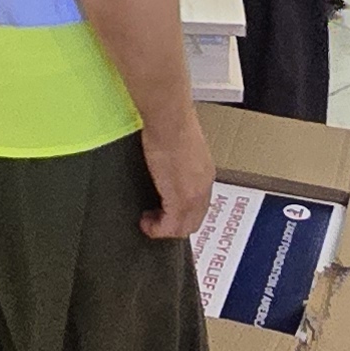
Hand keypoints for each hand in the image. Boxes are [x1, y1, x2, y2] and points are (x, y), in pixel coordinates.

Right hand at [140, 108, 213, 240]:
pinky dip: (156, 229)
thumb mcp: (180, 146)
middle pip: (193, 222)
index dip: (182, 214)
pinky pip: (169, 226)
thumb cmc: (171, 124)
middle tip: (154, 220)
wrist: (170, 120)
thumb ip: (178, 161)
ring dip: (164, 229)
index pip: (199, 206)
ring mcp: (193, 196)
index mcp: (205, 175)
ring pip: (183, 227)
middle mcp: (203, 189)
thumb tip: (166, 163)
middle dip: (174, 226)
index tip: (163, 211)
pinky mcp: (179, 199)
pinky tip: (144, 222)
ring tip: (148, 222)